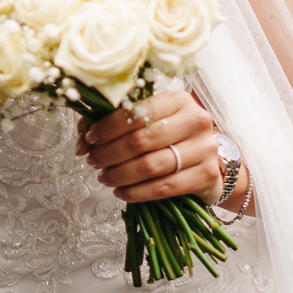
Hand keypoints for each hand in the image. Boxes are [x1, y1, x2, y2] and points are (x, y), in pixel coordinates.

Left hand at [75, 89, 221, 203]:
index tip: (91, 139)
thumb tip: (82, 143)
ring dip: (120, 174)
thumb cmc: (170, 138)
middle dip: (110, 153)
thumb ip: (110, 125)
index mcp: (178, 100)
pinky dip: (138, 192)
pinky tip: (122, 192)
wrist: (210, 162)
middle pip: (142, 140)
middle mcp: (196, 120)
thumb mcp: (146, 123)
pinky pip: (165, 187)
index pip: (136, 112)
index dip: (108, 127)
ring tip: (104, 177)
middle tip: (93, 161)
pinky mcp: (207, 176)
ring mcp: (205, 149)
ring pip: (152, 165)